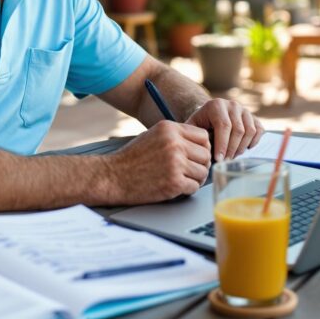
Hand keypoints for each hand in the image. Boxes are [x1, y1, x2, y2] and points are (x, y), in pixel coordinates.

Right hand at [97, 121, 211, 203]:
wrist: (113, 176)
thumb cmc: (132, 158)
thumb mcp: (152, 136)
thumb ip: (175, 136)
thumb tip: (201, 143)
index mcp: (169, 128)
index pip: (203, 136)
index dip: (201, 148)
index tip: (195, 156)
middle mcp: (174, 143)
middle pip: (206, 154)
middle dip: (200, 164)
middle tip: (189, 170)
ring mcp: (175, 163)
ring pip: (203, 171)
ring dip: (195, 178)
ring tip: (181, 179)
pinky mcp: (174, 182)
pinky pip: (194, 186)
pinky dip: (187, 189)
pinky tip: (175, 187)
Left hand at [186, 99, 263, 160]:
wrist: (209, 114)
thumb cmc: (200, 123)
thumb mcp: (192, 127)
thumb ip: (195, 136)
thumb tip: (203, 151)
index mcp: (216, 105)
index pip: (223, 126)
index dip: (222, 144)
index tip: (219, 159)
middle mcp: (232, 105)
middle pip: (238, 130)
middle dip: (232, 149)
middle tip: (225, 162)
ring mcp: (244, 110)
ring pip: (250, 131)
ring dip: (242, 147)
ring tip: (232, 156)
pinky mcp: (253, 116)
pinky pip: (259, 130)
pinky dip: (254, 142)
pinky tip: (244, 149)